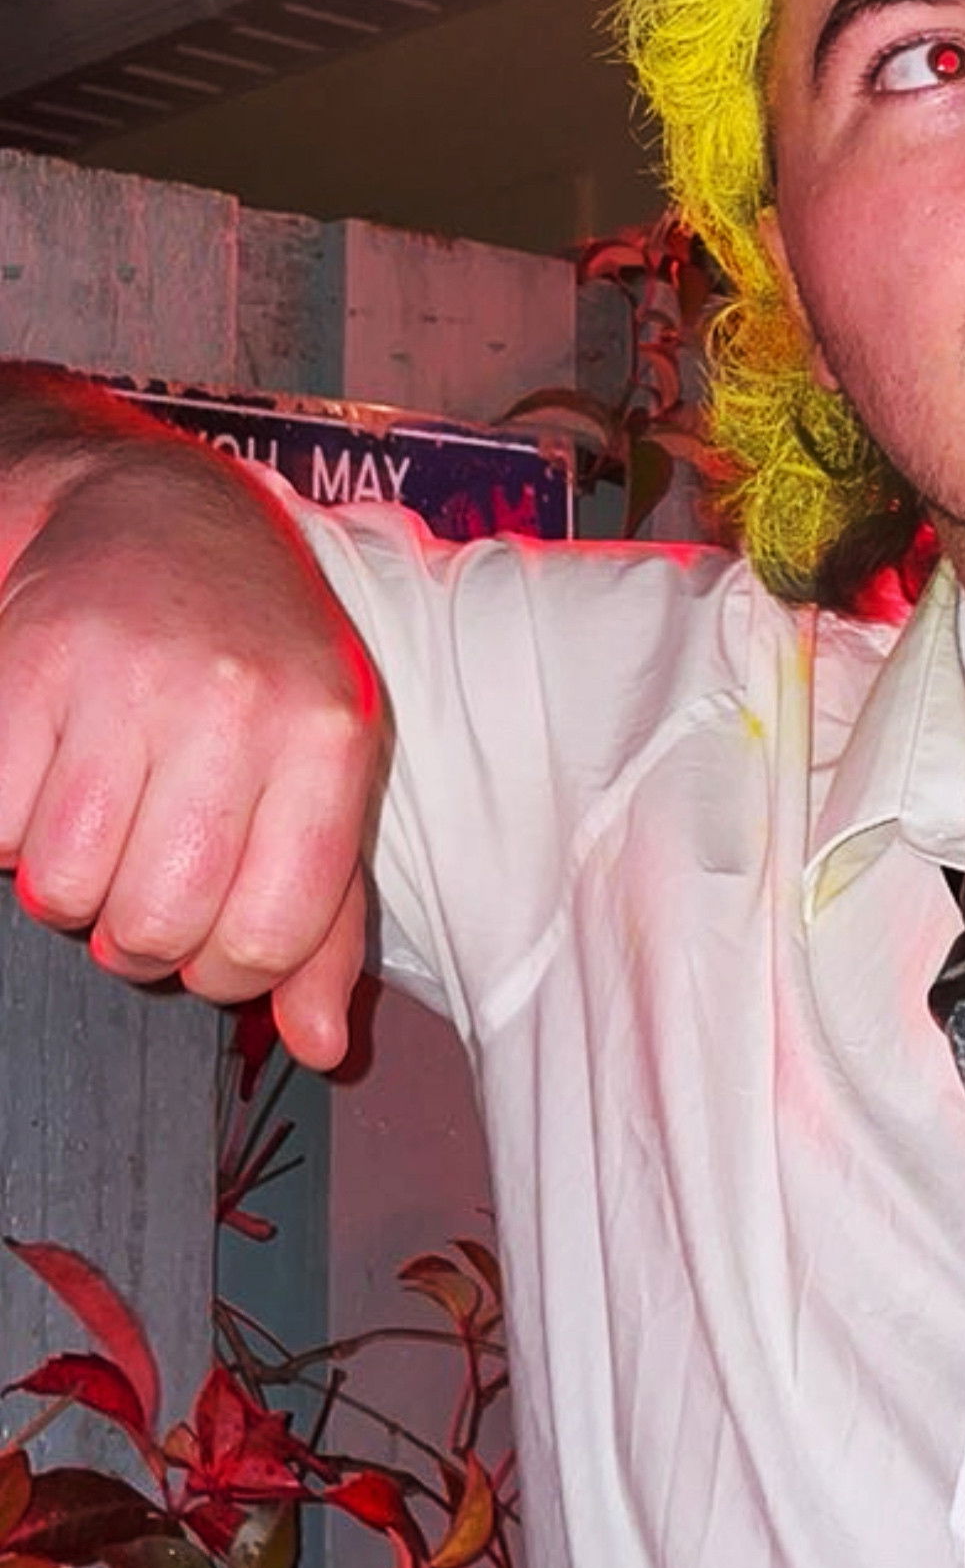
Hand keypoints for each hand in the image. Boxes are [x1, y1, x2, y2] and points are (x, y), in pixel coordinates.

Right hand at [0, 439, 383, 1067]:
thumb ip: (328, 921)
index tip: (214, 925)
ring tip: (99, 816)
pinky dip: (7, 829)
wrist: (160, 517)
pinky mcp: (27, 664)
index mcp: (329, 738)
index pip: (269, 937)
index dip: (226, 965)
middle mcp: (237, 706)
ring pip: (63, 891)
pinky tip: (49, 772)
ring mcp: (127, 681)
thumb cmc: (257, 666)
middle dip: (137, 933)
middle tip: (146, 868)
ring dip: (67, 883)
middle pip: (154, 928)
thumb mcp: (324, 773)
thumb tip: (321, 1050)